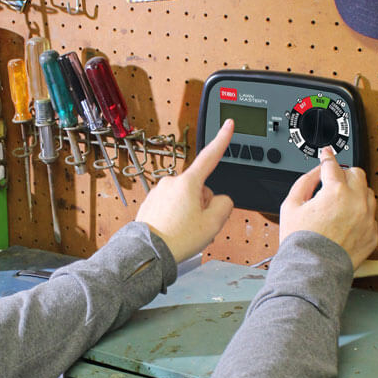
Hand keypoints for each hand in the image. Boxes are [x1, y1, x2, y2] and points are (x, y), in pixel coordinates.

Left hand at [136, 120, 234, 262]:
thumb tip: (219, 201)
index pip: (210, 156)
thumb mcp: (213, 223)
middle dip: (202, 203)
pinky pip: (171, 205)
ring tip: (182, 230)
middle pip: (199, 188)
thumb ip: (224, 205)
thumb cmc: (177, 239)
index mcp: (188, 183)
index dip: (222, 139)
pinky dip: (175, 216)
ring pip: (185, 198)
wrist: (149, 252)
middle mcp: (171, 182)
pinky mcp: (151, 201)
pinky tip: (172, 229)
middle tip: (197, 224)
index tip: (228, 125)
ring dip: (188, 211)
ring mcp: (159, 191)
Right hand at [279, 147, 377, 268]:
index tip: (326, 154)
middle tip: (333, 179)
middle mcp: (356, 202)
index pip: (333, 165)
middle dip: (344, 173)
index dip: (327, 157)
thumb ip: (304, 182)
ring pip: (368, 193)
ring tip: (340, 201)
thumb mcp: (290, 205)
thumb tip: (316, 172)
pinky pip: (371, 216)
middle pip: (357, 173)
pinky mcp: (372, 235)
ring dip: (355, 192)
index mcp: (336, 192)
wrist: (312, 270)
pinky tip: (346, 220)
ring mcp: (367, 219)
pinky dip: (360, 213)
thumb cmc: (301, 242)